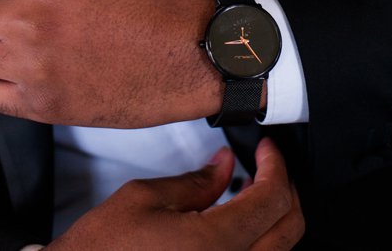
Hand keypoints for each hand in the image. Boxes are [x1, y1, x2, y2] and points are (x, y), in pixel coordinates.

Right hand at [46, 141, 303, 250]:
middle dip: (284, 190)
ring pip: (278, 250)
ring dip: (273, 217)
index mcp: (217, 243)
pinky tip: (235, 222)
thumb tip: (225, 166)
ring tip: (250, 191)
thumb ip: (195, 181)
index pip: (272, 199)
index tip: (267, 151)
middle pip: (289, 229)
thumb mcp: (145, 198)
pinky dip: (257, 240)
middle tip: (267, 166)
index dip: (275, 167)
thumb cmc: (103, 249)